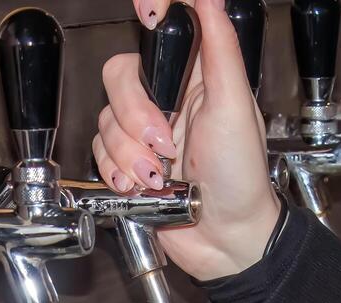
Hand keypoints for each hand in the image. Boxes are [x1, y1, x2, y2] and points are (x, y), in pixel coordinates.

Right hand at [97, 0, 280, 280]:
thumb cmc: (241, 179)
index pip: (162, 30)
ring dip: (129, 155)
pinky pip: (100, 154)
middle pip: (120, 78)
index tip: (148, 13)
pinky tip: (142, 187)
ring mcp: (145, 133)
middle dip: (135, 117)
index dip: (150, 14)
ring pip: (106, 120)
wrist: (226, 240)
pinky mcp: (128, 163)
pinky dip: (117, 173)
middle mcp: (167, 99)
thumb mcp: (235, 106)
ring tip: (158, 176)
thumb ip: (220, 47)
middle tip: (163, 144)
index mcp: (196, 76)